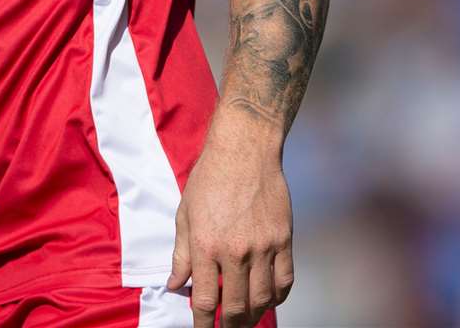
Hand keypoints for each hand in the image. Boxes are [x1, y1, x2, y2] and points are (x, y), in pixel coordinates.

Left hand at [167, 136, 293, 327]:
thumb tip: (174, 285)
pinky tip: (267, 299)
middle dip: (229, 326)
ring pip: (262, 299)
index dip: (202, 323)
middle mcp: (236, 250)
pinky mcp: (284, 239)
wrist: (244, 149)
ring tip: (244, 320)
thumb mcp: (185, 214)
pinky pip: (285, 281)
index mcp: (206, 245)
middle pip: (236, 307)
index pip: (204, 300)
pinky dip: (277, 297)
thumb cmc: (209, 178)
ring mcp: (263, 246)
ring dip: (253, 316)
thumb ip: (181, 254)